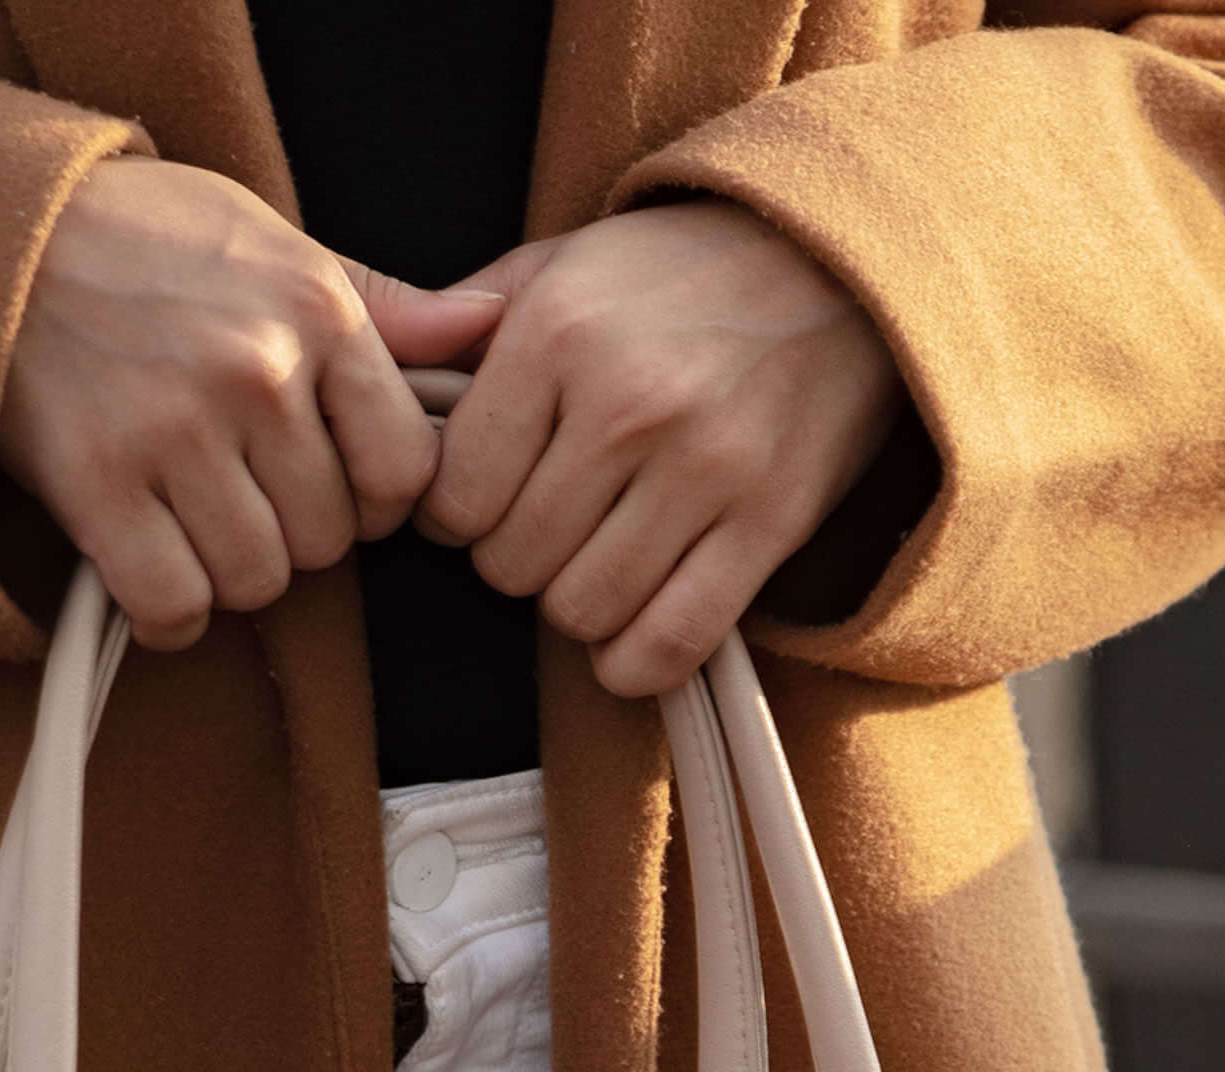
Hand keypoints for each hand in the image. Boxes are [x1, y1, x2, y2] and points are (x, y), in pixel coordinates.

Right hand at [0, 159, 504, 649]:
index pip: (406, 471)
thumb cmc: (145, 240)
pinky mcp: (98, 485)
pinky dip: (168, 611)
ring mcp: (174, 432)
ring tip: (193, 515)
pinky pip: (175, 606)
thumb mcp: (276, 242)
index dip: (374, 499)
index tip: (332, 483)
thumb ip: (383, 306)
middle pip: (329, 540)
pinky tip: (153, 567)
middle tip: (241, 489)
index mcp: (315, 312)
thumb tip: (488, 329)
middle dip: (293, 531)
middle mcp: (255, 373)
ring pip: (258, 580)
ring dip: (230, 571)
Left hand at [418, 203, 905, 697]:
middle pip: (511, 566)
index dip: (455, 517)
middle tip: (550, 524)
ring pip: (581, 612)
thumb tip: (383, 380)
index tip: (483, 500)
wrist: (841, 257)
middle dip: (515, 558)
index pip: (454, 498)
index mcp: (558, 333)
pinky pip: (669, 644)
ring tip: (597, 557)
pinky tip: (630, 633)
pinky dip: (635, 661)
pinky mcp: (768, 522)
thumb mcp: (563, 262)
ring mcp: (704, 467)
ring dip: (577, 605)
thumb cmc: (682, 271)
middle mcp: (627, 402)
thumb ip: (466, 325)